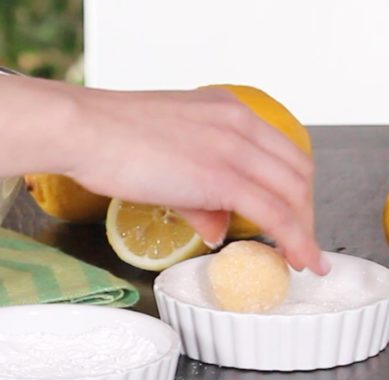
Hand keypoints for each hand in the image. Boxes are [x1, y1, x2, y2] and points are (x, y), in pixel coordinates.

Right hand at [65, 86, 323, 273]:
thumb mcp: (164, 158)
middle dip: (305, 213)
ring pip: (293, 193)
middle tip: (298, 243)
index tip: (294, 214)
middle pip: (297, 172)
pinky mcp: (222, 175)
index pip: (281, 150)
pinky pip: (274, 213)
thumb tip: (215, 227)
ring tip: (303, 259)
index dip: (295, 189)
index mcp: (227, 110)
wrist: (84, 130)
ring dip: (304, 231)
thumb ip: (197, 195)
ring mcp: (233, 146)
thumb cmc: (106, 138)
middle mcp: (239, 122)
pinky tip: (300, 260)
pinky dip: (295, 240)